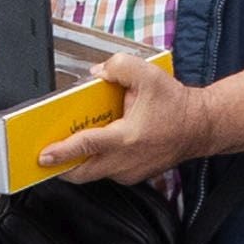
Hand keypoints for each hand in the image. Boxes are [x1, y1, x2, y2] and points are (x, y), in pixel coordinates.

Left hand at [36, 52, 209, 183]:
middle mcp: (126, 161)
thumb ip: (118, 67)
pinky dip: (97, 161)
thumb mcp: (147, 74)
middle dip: (61, 168)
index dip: (61, 152)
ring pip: (94, 173)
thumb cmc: (176, 105)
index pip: (86, 146)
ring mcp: (130, 172)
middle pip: (82, 172)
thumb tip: (97, 74)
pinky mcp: (134, 176)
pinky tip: (95, 146)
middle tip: (46, 158)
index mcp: (127, 138)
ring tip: (68, 148)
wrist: (200, 127)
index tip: (43, 156)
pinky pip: (107, 172)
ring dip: (79, 163)